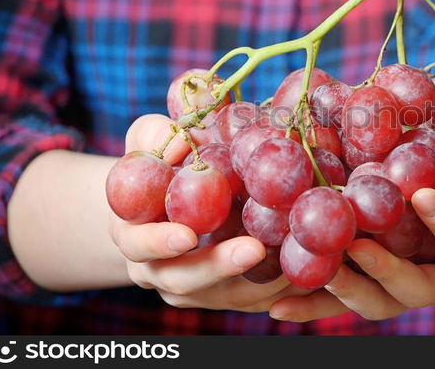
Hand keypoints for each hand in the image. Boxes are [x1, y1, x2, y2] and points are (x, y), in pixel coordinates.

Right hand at [109, 114, 308, 310]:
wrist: (164, 204)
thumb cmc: (157, 163)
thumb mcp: (146, 141)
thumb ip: (155, 136)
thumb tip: (182, 141)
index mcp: (133, 233)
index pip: (139, 245)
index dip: (159, 243)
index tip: (187, 235)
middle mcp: (157, 269)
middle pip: (183, 279)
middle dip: (219, 266)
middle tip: (253, 250)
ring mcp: (191, 288)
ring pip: (223, 295)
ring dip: (256, 281)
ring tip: (291, 259)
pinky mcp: (222, 295)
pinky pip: (249, 298)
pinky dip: (275, 287)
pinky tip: (301, 268)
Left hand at [268, 125, 434, 320]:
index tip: (422, 194)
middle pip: (416, 289)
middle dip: (386, 270)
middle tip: (356, 246)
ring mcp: (412, 284)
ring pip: (377, 302)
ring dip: (343, 291)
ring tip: (311, 271)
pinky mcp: (383, 285)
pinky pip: (348, 301)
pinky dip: (315, 305)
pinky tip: (279, 304)